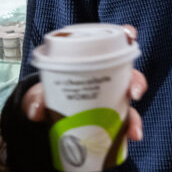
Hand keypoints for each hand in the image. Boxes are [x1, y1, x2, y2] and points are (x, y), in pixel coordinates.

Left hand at [22, 24, 147, 141]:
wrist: (48, 113)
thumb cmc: (50, 91)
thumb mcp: (40, 91)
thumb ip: (35, 97)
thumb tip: (36, 111)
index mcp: (94, 60)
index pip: (114, 42)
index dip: (126, 35)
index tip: (130, 36)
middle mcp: (108, 76)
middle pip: (129, 73)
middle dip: (136, 82)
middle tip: (133, 94)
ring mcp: (112, 96)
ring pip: (129, 102)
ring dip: (135, 115)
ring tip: (133, 130)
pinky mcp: (111, 115)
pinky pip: (125, 121)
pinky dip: (129, 129)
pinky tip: (131, 136)